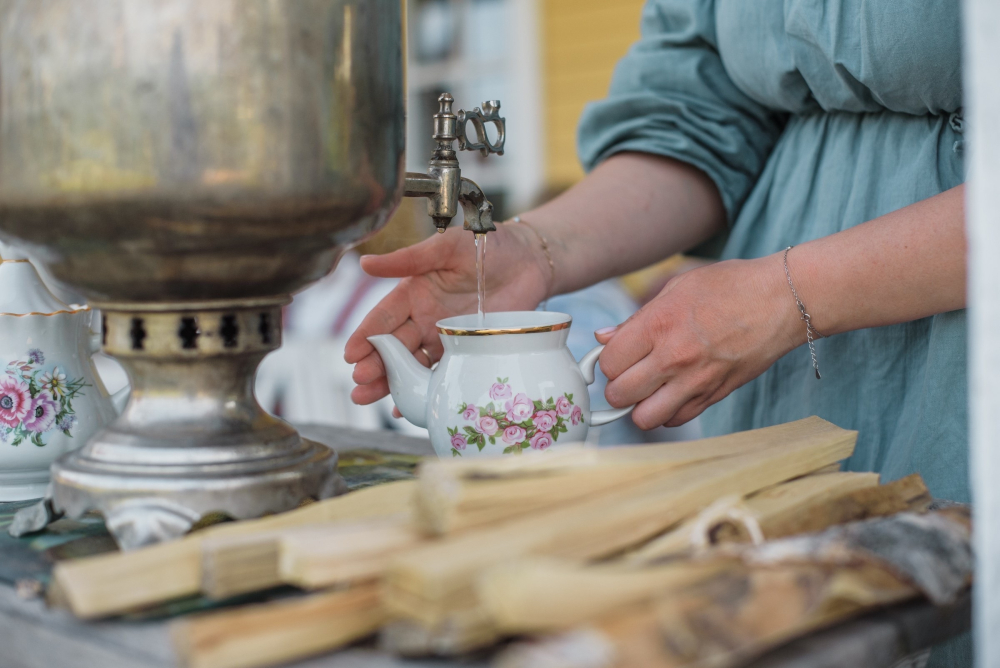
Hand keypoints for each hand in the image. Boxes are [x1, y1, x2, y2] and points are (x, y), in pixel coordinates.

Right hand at [345, 224, 549, 404]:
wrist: (529, 261)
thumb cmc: (486, 245)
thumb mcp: (447, 247)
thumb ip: (408, 259)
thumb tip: (364, 263)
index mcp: (413, 293)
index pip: (382, 318)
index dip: (365, 336)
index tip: (350, 355)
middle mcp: (424, 319)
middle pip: (392, 348)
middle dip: (374, 366)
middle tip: (359, 384)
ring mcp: (444, 338)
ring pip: (411, 366)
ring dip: (390, 384)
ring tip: (368, 398)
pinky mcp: (466, 352)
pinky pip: (440, 375)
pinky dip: (423, 392)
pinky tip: (408, 408)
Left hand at [595, 255, 802, 428]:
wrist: (783, 301)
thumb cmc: (730, 286)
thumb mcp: (677, 288)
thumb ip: (636, 318)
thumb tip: (604, 338)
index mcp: (659, 324)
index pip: (609, 362)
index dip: (607, 362)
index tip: (616, 357)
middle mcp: (674, 357)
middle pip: (619, 394)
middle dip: (617, 387)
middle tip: (628, 375)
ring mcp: (696, 381)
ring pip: (644, 418)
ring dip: (639, 406)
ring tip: (647, 390)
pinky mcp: (715, 395)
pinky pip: (676, 420)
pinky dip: (667, 413)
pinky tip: (671, 394)